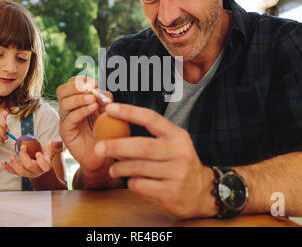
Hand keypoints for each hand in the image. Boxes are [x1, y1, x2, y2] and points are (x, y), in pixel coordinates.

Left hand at [2, 141, 62, 178]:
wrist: (41, 163)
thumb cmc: (46, 154)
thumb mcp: (51, 150)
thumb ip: (55, 146)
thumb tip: (54, 142)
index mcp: (46, 165)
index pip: (45, 166)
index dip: (41, 160)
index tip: (38, 153)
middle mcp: (37, 171)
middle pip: (29, 166)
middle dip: (24, 156)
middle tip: (22, 147)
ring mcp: (29, 173)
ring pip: (21, 171)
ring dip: (14, 163)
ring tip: (12, 155)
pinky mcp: (22, 173)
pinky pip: (14, 173)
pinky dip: (8, 168)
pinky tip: (3, 163)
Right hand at [56, 76, 113, 172]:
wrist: (102, 157)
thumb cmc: (105, 134)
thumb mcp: (107, 113)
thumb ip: (105, 102)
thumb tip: (103, 93)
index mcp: (77, 102)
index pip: (71, 84)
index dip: (81, 80)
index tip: (95, 83)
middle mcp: (69, 109)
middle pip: (62, 90)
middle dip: (76, 86)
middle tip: (90, 89)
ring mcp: (66, 121)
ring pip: (64, 103)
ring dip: (79, 98)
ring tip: (93, 100)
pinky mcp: (66, 132)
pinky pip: (70, 118)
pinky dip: (81, 111)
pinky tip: (92, 109)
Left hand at [94, 103, 218, 218]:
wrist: (202, 193)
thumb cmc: (179, 165)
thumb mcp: (173, 146)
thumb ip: (151, 137)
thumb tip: (116, 129)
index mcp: (177, 136)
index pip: (151, 118)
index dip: (129, 112)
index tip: (109, 109)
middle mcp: (179, 152)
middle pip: (142, 146)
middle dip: (116, 145)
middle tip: (98, 147)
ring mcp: (177, 173)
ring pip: (138, 167)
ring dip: (120, 168)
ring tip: (113, 169)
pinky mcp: (171, 192)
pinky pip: (141, 185)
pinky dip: (131, 183)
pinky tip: (131, 181)